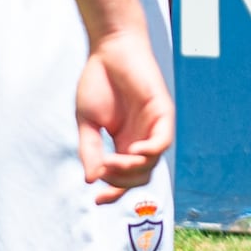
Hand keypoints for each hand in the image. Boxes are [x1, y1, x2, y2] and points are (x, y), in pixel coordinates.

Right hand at [74, 28, 175, 194]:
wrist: (109, 49)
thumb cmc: (98, 82)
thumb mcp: (87, 122)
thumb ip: (89, 150)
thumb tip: (90, 180)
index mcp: (124, 144)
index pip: (126, 179)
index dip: (113, 193)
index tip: (96, 201)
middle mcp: (141, 139)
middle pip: (140, 176)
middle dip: (120, 180)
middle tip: (103, 168)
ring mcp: (153, 126)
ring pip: (151, 162)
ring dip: (132, 168)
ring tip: (113, 160)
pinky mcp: (162, 111)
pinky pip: (163, 140)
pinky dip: (150, 151)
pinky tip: (134, 151)